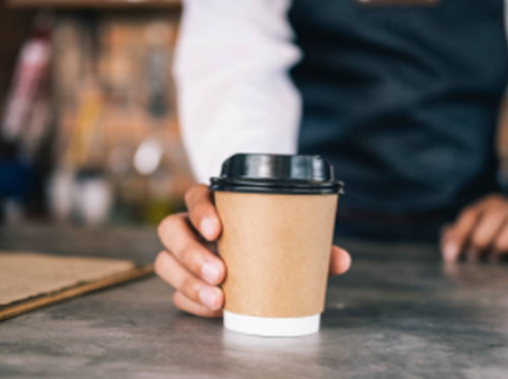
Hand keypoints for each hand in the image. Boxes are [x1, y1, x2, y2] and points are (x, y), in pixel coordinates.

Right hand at [155, 184, 351, 316]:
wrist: (251, 259)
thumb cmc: (266, 239)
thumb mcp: (286, 238)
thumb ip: (310, 246)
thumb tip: (341, 260)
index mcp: (214, 206)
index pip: (195, 196)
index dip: (200, 209)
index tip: (216, 228)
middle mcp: (191, 228)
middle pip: (171, 230)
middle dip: (191, 253)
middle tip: (220, 273)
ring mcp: (183, 255)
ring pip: (165, 262)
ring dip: (188, 282)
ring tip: (217, 299)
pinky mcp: (182, 282)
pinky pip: (175, 293)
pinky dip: (192, 303)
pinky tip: (212, 310)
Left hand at [441, 195, 507, 261]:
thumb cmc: (500, 228)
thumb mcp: (481, 225)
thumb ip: (460, 233)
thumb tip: (446, 244)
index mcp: (489, 204)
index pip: (470, 214)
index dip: (458, 236)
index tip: (450, 257)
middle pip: (491, 219)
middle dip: (479, 244)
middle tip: (475, 258)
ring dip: (498, 252)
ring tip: (496, 258)